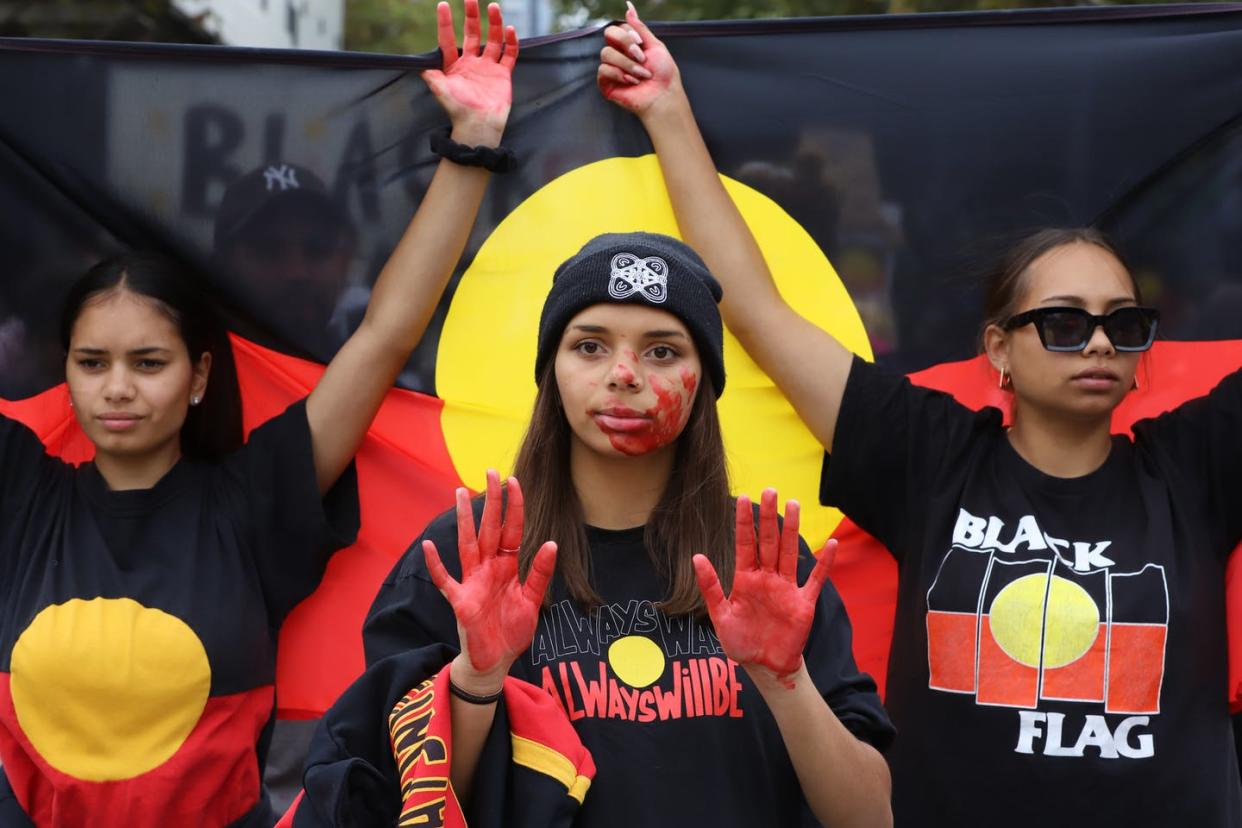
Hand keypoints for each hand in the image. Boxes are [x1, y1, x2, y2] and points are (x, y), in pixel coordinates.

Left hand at [423, 0, 517, 144]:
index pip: (448, 40)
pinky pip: (509, 54)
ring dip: (494, 24)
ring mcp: (488, 68)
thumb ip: (431, 75)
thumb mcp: (439, 90)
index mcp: (454, 66)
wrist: (478, 126)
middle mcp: (471, 63)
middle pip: (472, 34)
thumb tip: (419, 64)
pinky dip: (511, 42)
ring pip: (493, 40)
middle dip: (472, 16)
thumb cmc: (458, 110)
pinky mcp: (503, 74)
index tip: (443, 5)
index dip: (445, 23)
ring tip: (494, 7)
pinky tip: (510, 30)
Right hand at [423, 470, 556, 691]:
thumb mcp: (533, 601)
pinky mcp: (459, 601)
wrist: (495, 662)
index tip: (515, 481)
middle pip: (489, 529)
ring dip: (465, 520)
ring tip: (461, 493)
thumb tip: (551, 543)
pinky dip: (436, 565)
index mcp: (508, 567)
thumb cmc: (512, 631)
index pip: (512, 531)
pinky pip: (445, 580)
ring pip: (467, 544)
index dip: (514, 507)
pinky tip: (429, 547)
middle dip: (491, 502)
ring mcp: (472, 583)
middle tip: (490, 472)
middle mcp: (488, 569)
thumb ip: (540, 573)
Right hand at [597, 2, 682, 116]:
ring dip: (627, 64)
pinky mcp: (606, 83)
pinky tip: (631, 82)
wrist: (663, 96)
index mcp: (629, 44)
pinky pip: (603, 70)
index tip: (641, 44)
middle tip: (640, 57)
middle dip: (625, 44)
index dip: (628, 33)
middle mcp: (618, 54)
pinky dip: (619, 74)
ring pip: (606, 53)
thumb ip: (640, 27)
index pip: (619, 27)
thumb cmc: (663, 74)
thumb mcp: (655, 45)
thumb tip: (629, 7)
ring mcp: (611, 68)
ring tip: (641, 75)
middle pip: (608, 34)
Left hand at [693, 489, 835, 689]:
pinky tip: (830, 544)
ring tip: (793, 504)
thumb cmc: (740, 642)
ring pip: (789, 552)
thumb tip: (697, 557)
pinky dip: (824, 563)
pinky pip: (815, 579)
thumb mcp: (720, 615)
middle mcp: (767, 578)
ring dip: (792, 529)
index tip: (742, 498)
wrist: (764, 667)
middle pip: (769, 541)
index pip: (745, 544)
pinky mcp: (803, 603)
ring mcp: (786, 588)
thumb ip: (710, 586)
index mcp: (745, 579)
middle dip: (768, 517)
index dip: (744, 522)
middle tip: (769, 490)